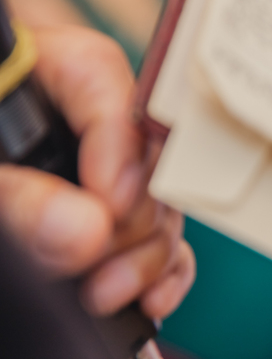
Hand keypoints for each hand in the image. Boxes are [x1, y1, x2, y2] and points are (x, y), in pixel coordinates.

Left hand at [0, 26, 194, 319]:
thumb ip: (10, 197)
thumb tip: (83, 232)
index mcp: (30, 71)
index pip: (98, 75)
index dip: (117, 140)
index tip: (110, 205)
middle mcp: (67, 118)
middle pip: (140, 146)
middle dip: (132, 214)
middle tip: (99, 261)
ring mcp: (87, 173)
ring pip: (155, 199)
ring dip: (147, 252)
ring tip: (108, 290)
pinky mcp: (99, 222)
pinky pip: (155, 237)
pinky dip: (161, 269)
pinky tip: (148, 296)